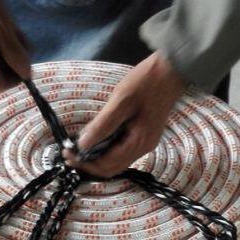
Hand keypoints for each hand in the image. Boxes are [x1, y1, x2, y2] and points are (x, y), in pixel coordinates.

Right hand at [0, 0, 30, 91]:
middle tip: (20, 40)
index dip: (14, 80)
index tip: (24, 63)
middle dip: (13, 61)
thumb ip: (15, 55)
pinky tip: (5, 27)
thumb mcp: (3, 29)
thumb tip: (26, 76)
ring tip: (13, 30)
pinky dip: (2, 42)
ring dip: (10, 49)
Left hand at [63, 51, 185, 177]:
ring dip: (96, 159)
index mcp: (139, 142)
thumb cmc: (147, 82)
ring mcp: (144, 143)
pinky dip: (105, 151)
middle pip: (112, 169)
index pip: (107, 165)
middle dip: (89, 165)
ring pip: (116, 162)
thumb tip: (82, 144)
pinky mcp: (143, 136)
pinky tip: (94, 142)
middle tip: (70, 154)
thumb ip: (102, 125)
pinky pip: (121, 152)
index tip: (68, 153)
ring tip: (78, 149)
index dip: (85, 163)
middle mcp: (143, 148)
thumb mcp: (121, 102)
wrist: (172, 70)